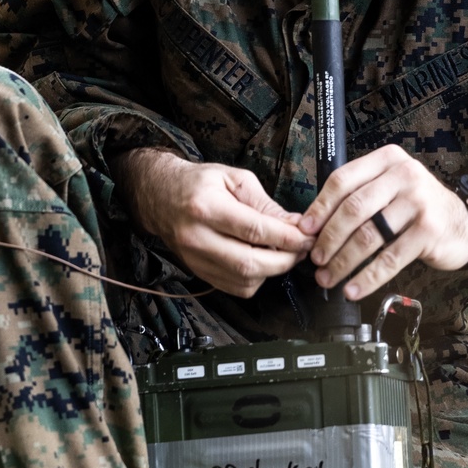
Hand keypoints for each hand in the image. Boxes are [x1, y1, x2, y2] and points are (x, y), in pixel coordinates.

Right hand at [113, 149, 309, 298]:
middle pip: (250, 262)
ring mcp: (196, 259)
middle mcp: (197, 237)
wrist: (160, 197)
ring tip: (284, 254)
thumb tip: (296, 225)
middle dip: (285, 260)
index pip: (255, 231)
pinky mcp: (199, 272)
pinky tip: (263, 262)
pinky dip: (256, 279)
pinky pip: (235, 288)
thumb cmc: (198, 183)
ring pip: (244, 280)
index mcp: (206, 207)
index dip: (287, 238)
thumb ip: (265, 204)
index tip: (308, 237)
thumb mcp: (234, 179)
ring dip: (272, 271)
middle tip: (302, 249)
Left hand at [298, 144, 467, 302]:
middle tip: (316, 259)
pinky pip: (390, 259)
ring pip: (368, 236)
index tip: (305, 229)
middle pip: (353, 209)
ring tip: (329, 277)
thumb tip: (314, 225)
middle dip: (328, 238)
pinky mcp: (428, 231)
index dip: (319, 207)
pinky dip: (368, 278)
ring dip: (343, 262)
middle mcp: (404, 175)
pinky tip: (354, 289)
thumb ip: (359, 195)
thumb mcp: (392, 188)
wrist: (464, 225)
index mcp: (387, 160)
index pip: (343, 180)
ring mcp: (418, 202)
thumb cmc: (419, 208)